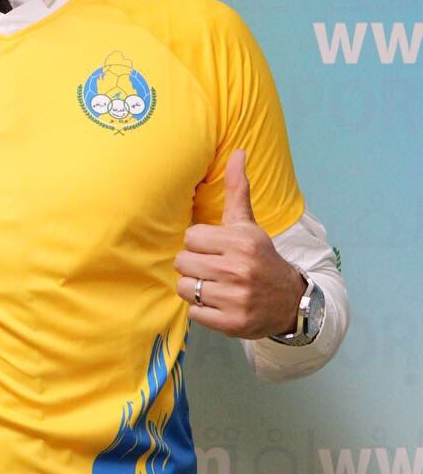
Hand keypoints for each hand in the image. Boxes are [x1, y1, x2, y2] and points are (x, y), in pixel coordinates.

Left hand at [174, 149, 305, 338]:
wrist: (290, 301)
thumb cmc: (259, 257)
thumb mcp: (248, 224)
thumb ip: (237, 188)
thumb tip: (238, 151)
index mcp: (241, 241)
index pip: (190, 237)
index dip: (199, 243)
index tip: (215, 249)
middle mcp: (239, 269)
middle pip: (183, 262)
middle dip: (194, 265)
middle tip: (213, 268)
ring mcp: (236, 298)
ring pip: (185, 287)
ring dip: (196, 288)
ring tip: (214, 286)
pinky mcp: (232, 323)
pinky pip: (194, 312)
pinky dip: (202, 310)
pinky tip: (219, 304)